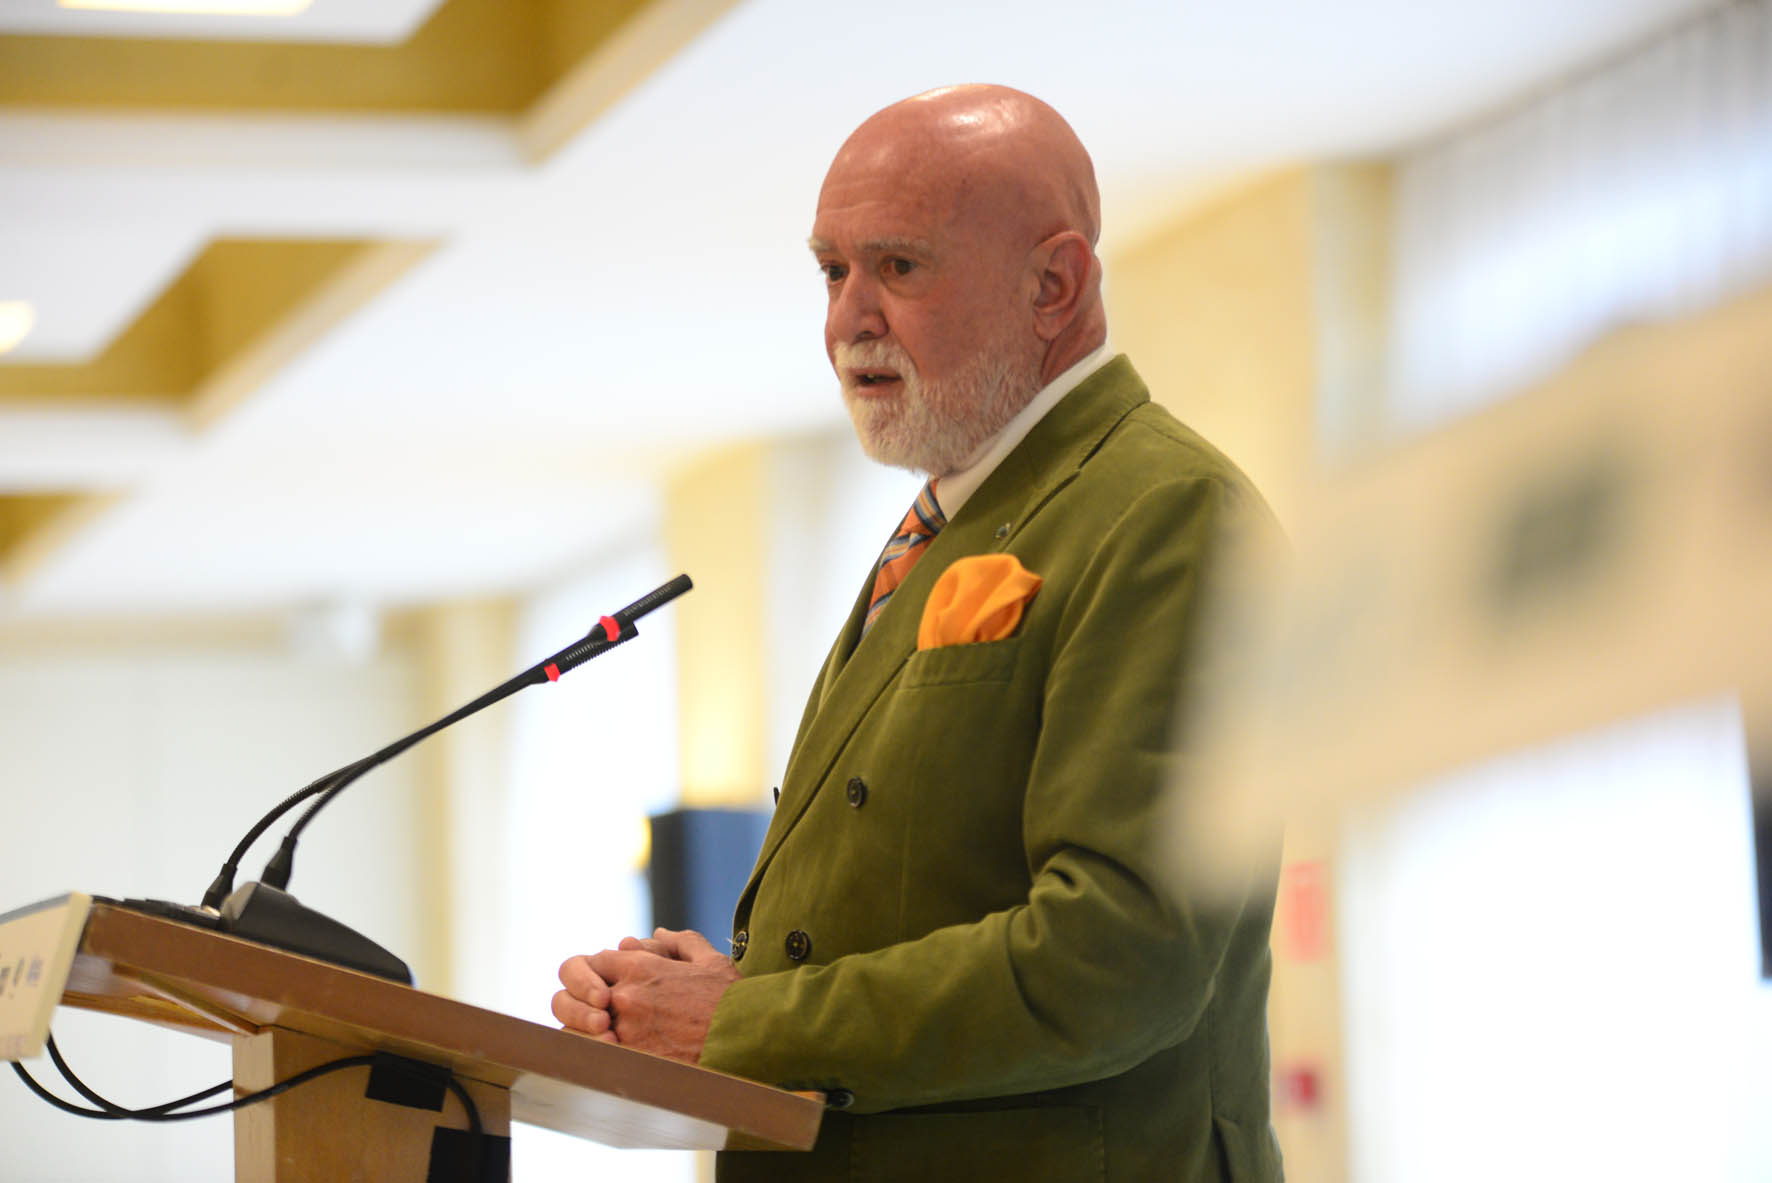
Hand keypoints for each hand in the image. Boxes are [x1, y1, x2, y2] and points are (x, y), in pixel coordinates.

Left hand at [553, 928, 739, 1063]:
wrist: (748, 1038)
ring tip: (595, 1039)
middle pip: (569, 994)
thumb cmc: (732, 998)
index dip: (593, 972)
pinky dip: (590, 1057)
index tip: (603, 987)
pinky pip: (590, 1059)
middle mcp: (626, 997)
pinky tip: (604, 1058)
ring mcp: (625, 1031)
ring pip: (572, 1030)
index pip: (593, 961)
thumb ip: (680, 942)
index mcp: (640, 967)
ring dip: (577, 1033)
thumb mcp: (709, 960)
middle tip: (590, 1014)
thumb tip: (657, 934)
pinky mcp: (631, 1062)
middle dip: (572, 1002)